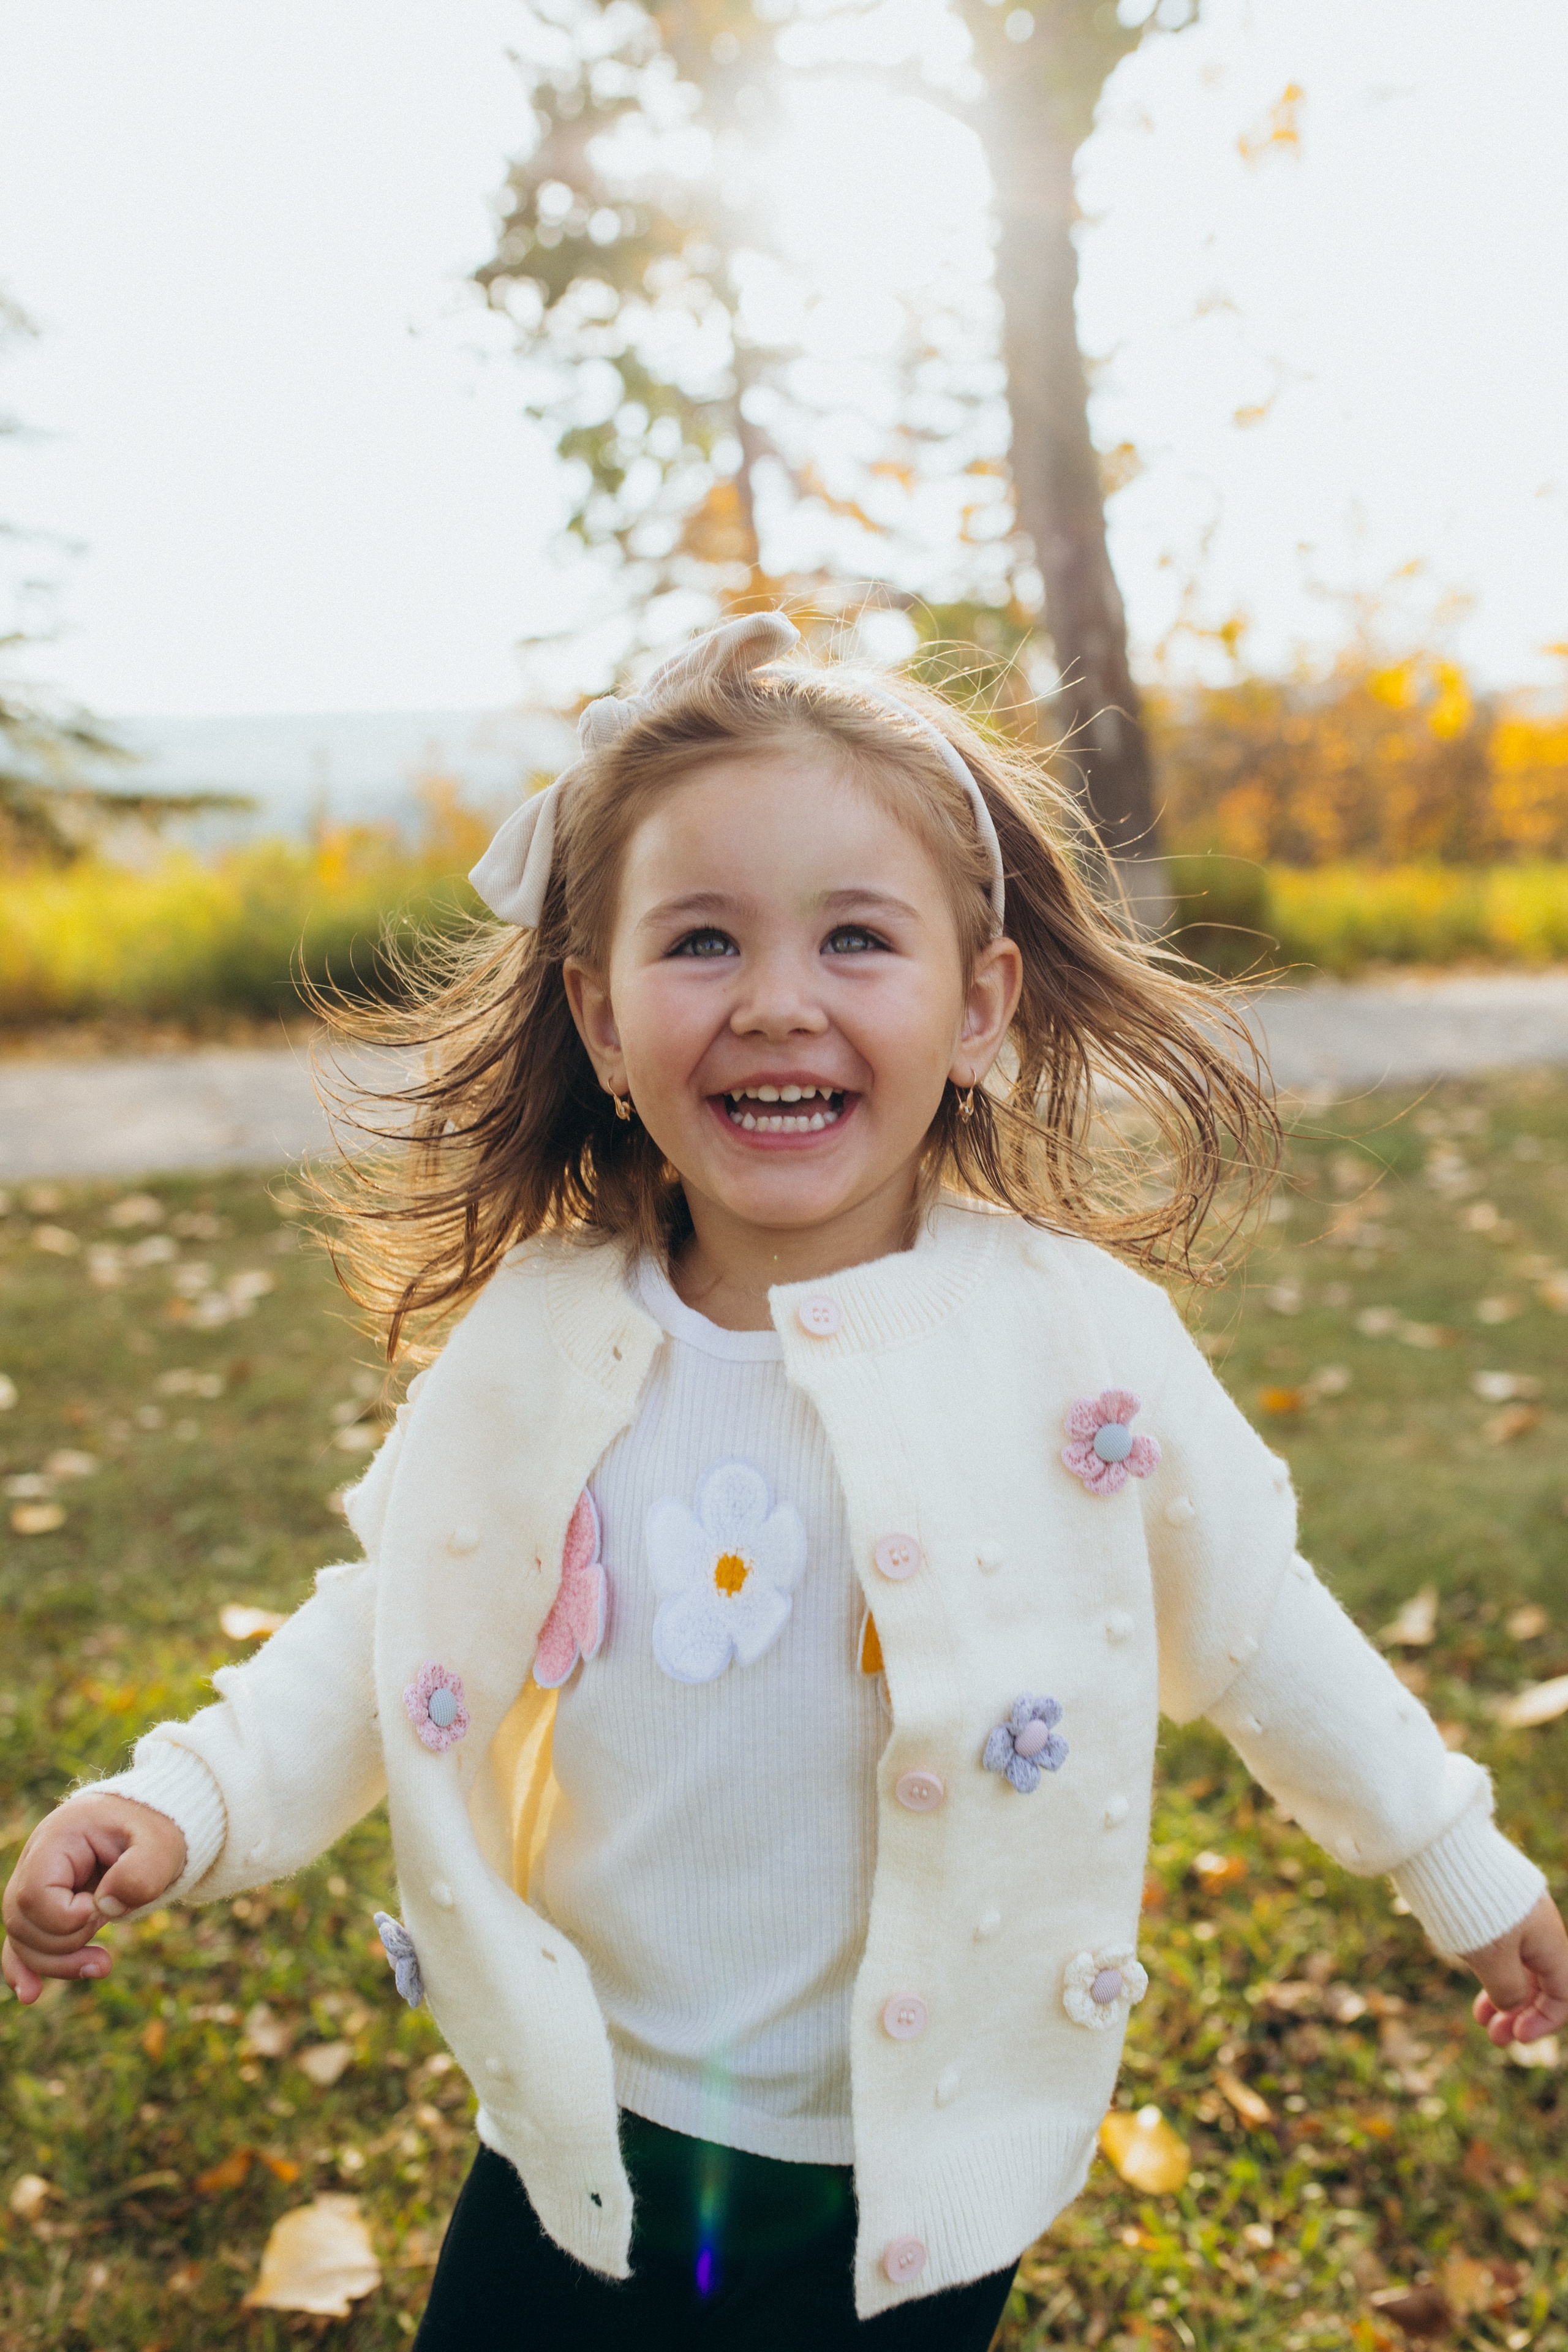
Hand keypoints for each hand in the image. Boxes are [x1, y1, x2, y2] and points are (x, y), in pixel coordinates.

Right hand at [2, 1796, 185, 2003]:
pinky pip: (22, 1942)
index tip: (102, 1910)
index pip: (36, 1894)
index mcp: (59, 1838)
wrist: (154, 1825)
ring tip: (102, 1964)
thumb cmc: (157, 1830)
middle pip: (22, 1921)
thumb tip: (104, 1908)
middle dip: (65, 1944)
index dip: (66, 1917)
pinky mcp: (45, 1908)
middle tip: (109, 1937)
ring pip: (22, 1938)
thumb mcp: (162, 1844)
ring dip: (58, 1963)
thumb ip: (141, 1871)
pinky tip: (32, 1994)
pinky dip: (25, 1968)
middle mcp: (37, 1861)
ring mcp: (36, 1885)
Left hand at [1465, 1892, 1567, 2047]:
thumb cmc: (1470, 1903)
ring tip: (1480, 2019)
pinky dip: (1491, 1970)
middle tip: (1494, 2037)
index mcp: (1549, 1940)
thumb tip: (1511, 2007)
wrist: (1440, 1845)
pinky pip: (1502, 1946)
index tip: (1517, 2038)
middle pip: (1541, 1982)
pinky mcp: (1491, 1905)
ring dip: (1503, 1996)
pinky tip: (1474, 1981)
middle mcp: (1538, 1927)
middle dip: (1520, 2014)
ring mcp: (1514, 1914)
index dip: (1545, 2021)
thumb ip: (1508, 1989)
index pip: (1563, 1993)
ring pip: (1519, 1965)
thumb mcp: (1491, 1957)